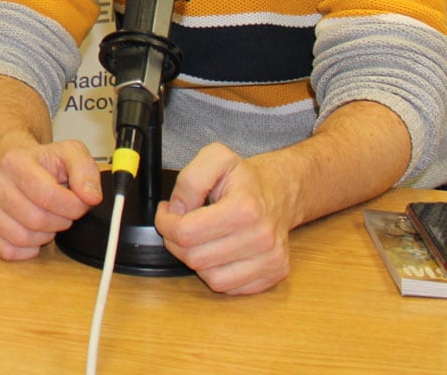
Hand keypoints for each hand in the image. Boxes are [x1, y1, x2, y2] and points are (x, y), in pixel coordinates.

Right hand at [0, 139, 103, 259]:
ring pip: (23, 238)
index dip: (72, 206)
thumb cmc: (44, 163)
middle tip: (63, 211)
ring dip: (44, 235)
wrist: (14, 166)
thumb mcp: (71, 154)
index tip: (79, 203)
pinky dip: (28, 249)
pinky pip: (9, 251)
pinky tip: (33, 231)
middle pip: (36, 220)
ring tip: (48, 219)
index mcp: (14, 161)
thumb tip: (91, 197)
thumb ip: (86, 171)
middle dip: (60, 221)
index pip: (47, 195)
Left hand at [153, 142, 293, 294]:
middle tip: (179, 225)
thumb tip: (176, 210)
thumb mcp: (216, 158)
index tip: (167, 213)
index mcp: (245, 209)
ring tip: (200, 239)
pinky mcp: (275, 274)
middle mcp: (262, 238)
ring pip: (211, 278)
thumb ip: (190, 180)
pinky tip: (218, 252)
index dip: (166, 223)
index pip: (186, 232)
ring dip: (197, 260)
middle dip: (176, 242)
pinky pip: (231, 288)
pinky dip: (217, 273)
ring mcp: (271, 259)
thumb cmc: (245, 179)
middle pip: (195, 258)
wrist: (280, 192)